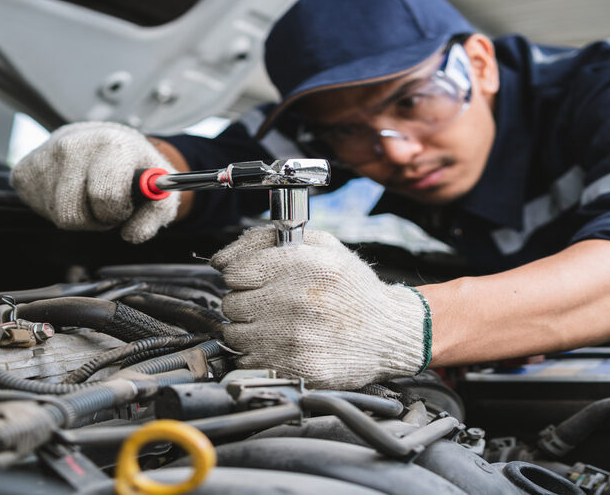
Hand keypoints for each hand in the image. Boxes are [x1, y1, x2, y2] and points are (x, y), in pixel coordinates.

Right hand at [10, 121, 179, 243]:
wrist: (107, 140)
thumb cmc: (134, 167)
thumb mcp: (158, 186)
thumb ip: (157, 211)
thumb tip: (132, 234)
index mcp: (111, 144)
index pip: (105, 196)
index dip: (117, 211)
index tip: (123, 205)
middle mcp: (73, 144)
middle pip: (74, 213)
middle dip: (96, 219)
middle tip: (106, 205)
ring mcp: (44, 156)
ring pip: (58, 215)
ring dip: (78, 216)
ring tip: (90, 196)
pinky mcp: (24, 170)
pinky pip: (39, 209)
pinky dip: (56, 209)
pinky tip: (70, 191)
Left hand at [211, 227, 430, 389]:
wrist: (389, 332)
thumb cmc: (353, 289)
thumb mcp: (321, 246)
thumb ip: (266, 240)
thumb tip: (219, 259)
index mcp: (303, 264)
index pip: (235, 272)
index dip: (244, 277)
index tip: (259, 282)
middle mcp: (297, 300)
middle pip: (231, 304)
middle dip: (248, 303)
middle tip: (274, 305)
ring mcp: (295, 337)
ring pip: (235, 334)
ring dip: (250, 331)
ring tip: (279, 327)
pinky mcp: (296, 368)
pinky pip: (248, 361)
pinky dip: (259, 355)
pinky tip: (283, 346)